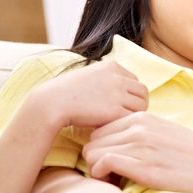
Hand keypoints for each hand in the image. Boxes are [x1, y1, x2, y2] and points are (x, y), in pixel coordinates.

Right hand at [28, 61, 146, 135]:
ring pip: (141, 105)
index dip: (129, 94)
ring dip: (132, 115)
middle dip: (137, 104)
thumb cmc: (65, 93)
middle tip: (124, 116)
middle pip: (142, 92)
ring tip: (118, 122)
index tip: (120, 104)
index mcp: (112, 66)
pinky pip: (131, 118)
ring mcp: (118, 93)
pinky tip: (111, 127)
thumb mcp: (88, 75)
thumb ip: (106, 78)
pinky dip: (124, 124)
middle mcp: (118, 77)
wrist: (50, 103)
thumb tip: (122, 88)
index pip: (134, 81)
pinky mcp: (115, 110)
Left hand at [83, 112, 192, 192]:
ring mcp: (139, 144)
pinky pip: (101, 165)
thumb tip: (117, 145)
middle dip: (96, 160)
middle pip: (91, 141)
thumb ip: (140, 134)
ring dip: (98, 171)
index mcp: (142, 117)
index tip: (114, 165)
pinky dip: (102, 177)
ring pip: (91, 153)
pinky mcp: (142, 165)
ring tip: (116, 181)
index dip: (102, 149)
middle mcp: (137, 126)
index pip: (98, 129)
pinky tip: (118, 184)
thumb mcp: (164, 134)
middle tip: (112, 176)